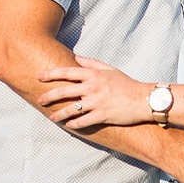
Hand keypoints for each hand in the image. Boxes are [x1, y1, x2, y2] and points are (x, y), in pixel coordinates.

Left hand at [38, 55, 153, 129]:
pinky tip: (68, 126)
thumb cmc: (127, 84)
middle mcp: (92, 88)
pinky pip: (83, 121)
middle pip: (64, 91)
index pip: (67, 72)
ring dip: (59, 114)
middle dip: (49, 96)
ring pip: (71, 109)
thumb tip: (75, 57)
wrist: (144, 99)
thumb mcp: (110, 69)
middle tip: (40, 100)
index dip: (51, 74)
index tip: (39, 76)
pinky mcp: (102, 115)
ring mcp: (96, 102)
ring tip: (52, 118)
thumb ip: (91, 63)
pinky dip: (74, 124)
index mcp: (93, 75)